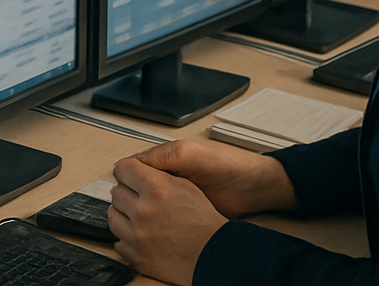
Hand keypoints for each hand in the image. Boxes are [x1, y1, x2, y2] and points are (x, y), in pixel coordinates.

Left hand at [107, 156, 225, 285]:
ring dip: (123, 215)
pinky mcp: (136, 256)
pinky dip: (127, 238)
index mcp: (156, 188)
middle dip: (127, 193)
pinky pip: (118, 241)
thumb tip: (136, 168)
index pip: (123, 168)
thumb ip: (157, 174)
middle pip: (117, 192)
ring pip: (113, 215)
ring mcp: (138, 235)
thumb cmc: (204, 222)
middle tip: (139, 199)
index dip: (127, 171)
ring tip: (139, 217)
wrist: (214, 254)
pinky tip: (142, 235)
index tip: (128, 175)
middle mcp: (144, 211)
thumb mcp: (185, 186)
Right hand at [130, 138, 298, 217]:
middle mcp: (167, 176)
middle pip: (136, 188)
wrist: (254, 186)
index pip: (130, 168)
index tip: (124, 193)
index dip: (125, 179)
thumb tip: (126, 165)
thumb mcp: (187, 154)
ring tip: (147, 217)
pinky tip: (161, 224)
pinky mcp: (186, 210)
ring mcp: (176, 194)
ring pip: (148, 204)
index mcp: (164, 158)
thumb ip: (157, 156)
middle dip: (133, 197)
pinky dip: (160, 220)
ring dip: (147, 210)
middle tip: (137, 207)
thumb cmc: (226, 164)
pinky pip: (165, 216)